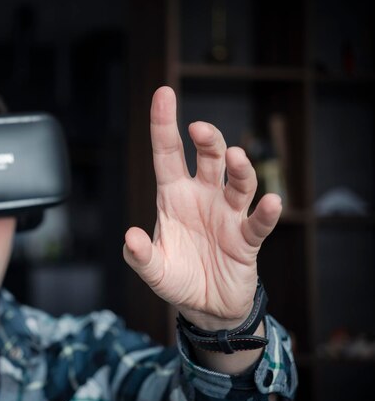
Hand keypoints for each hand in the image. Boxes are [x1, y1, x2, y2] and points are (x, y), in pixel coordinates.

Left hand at [123, 87, 281, 330]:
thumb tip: (130, 237)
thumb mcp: (154, 270)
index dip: (164, 125)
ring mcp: (226, 215)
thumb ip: (140, 256)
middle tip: (199, 129)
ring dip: (239, 168)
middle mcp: (202, 198)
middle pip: (208, 158)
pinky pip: (258, 221)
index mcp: (173, 197)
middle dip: (207, 139)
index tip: (163, 93)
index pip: (167, 154)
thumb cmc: (178, 278)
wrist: (206, 307)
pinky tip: (270, 202)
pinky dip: (265, 212)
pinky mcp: (247, 238)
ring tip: (234, 157)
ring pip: (238, 181)